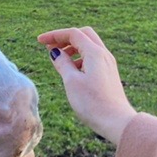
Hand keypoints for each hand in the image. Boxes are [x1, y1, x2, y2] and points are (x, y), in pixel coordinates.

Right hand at [37, 26, 136, 144]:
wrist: (117, 122)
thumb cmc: (93, 103)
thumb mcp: (72, 82)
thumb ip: (62, 63)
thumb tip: (55, 52)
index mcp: (95, 53)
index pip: (73, 34)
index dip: (55, 35)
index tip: (39, 41)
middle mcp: (104, 54)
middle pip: (83, 35)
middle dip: (65, 38)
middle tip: (50, 47)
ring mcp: (108, 64)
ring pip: (89, 46)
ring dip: (72, 47)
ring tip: (59, 59)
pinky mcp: (109, 74)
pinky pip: (93, 57)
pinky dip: (80, 57)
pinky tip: (72, 70)